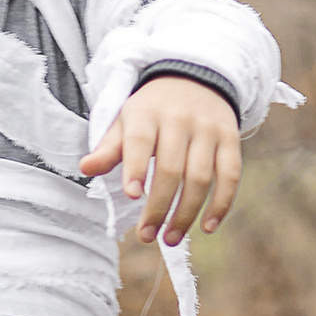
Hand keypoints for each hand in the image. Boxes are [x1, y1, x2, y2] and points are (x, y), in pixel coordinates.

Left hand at [80, 79, 242, 246]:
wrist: (195, 77)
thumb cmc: (152, 110)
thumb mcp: (126, 121)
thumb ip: (109, 148)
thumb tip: (85, 169)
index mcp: (147, 114)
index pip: (140, 142)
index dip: (136, 168)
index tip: (132, 195)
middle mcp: (180, 120)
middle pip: (172, 169)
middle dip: (159, 207)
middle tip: (147, 236)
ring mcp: (208, 130)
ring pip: (201, 177)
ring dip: (186, 214)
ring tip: (170, 238)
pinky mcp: (230, 139)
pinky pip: (230, 176)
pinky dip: (221, 204)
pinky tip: (207, 227)